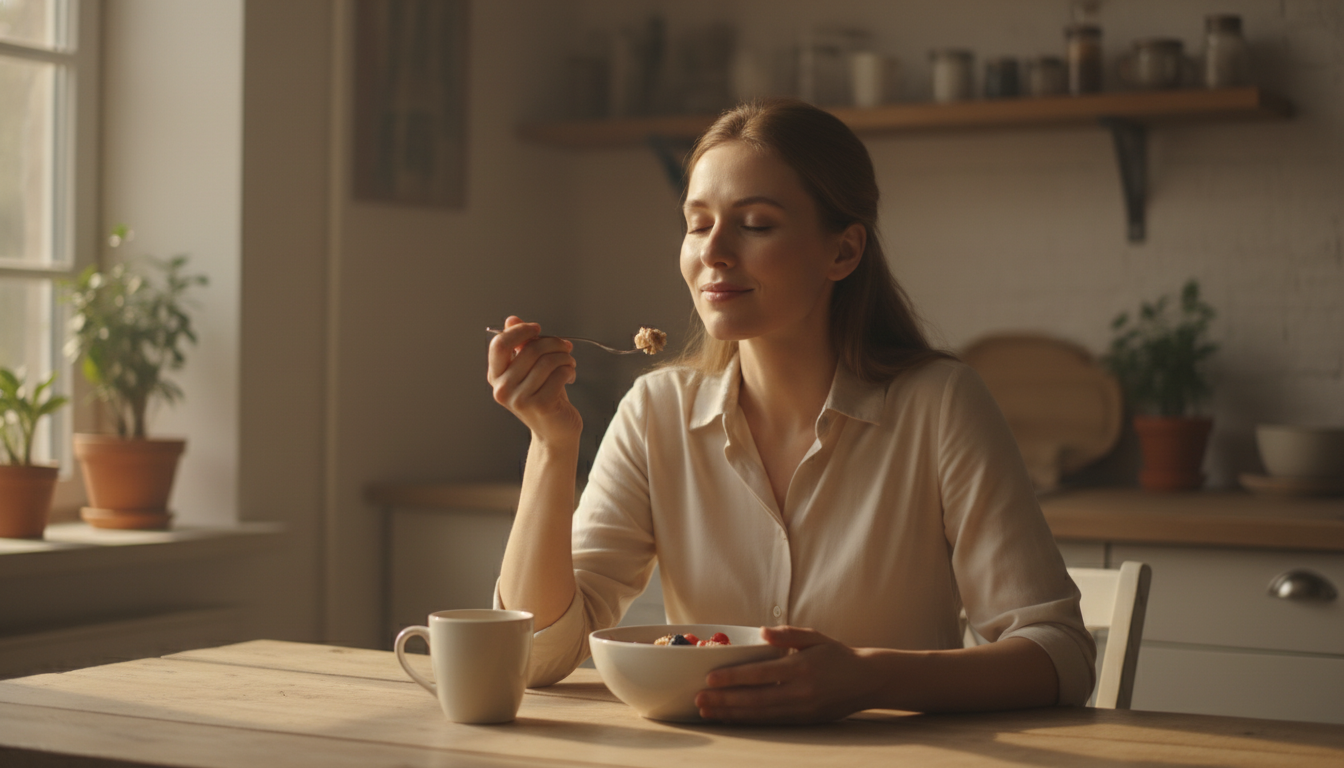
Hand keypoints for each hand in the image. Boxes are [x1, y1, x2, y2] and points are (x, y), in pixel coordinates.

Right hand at [487, 316, 581, 443]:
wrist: (555, 431)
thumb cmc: (544, 398)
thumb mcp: (529, 369)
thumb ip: (520, 344)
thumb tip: (511, 320)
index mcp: (496, 377)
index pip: (500, 344)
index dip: (520, 331)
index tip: (536, 329)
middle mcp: (503, 389)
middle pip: (530, 349)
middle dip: (553, 343)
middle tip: (565, 348)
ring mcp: (520, 399)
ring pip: (547, 361)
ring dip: (565, 358)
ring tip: (569, 364)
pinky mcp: (540, 405)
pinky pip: (559, 374)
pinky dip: (569, 370)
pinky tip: (569, 376)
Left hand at [694, 626, 879, 723]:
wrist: (867, 681)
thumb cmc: (837, 655)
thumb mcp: (815, 637)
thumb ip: (788, 633)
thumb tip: (761, 632)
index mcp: (801, 667)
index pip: (760, 674)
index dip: (733, 678)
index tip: (710, 679)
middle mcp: (800, 691)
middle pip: (755, 698)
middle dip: (724, 700)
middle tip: (699, 699)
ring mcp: (801, 709)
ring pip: (759, 714)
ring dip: (731, 714)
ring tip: (707, 711)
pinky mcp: (803, 721)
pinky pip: (770, 722)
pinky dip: (748, 721)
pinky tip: (730, 718)